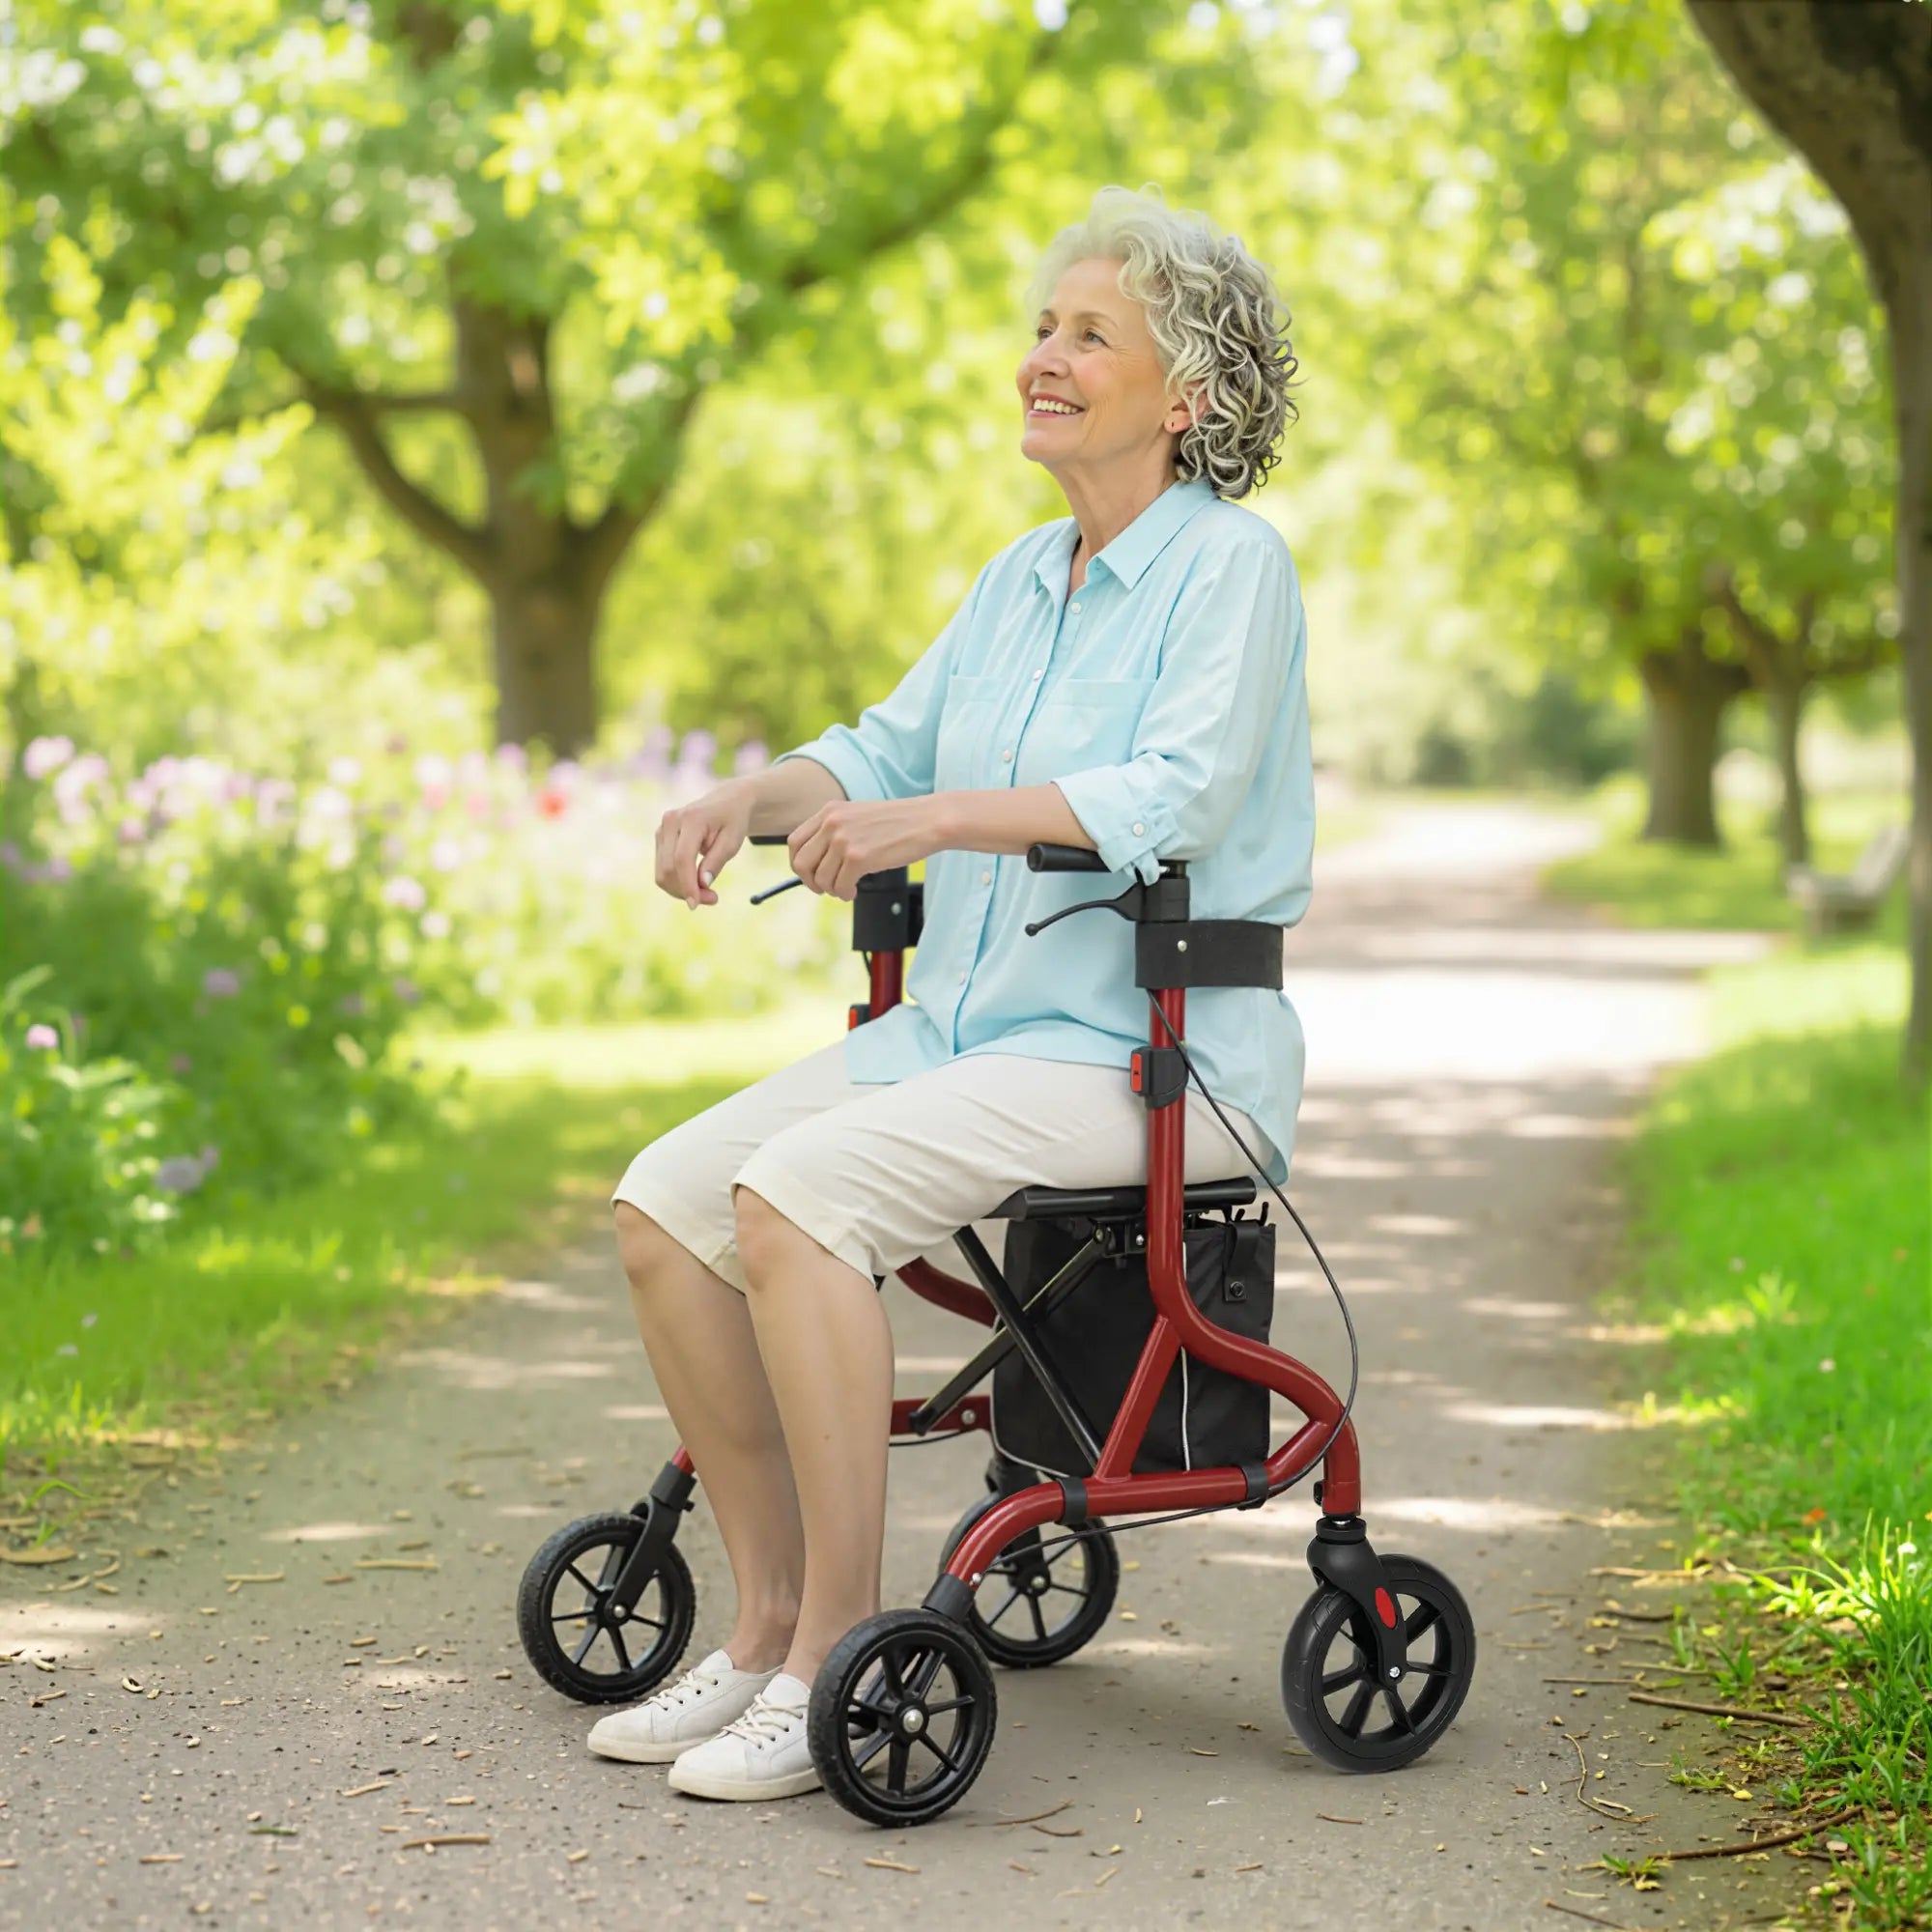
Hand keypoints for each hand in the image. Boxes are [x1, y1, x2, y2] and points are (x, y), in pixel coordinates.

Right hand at [655, 783, 753, 909]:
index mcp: (691, 819)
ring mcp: (662, 830)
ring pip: (662, 872)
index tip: (696, 905)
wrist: (726, 802)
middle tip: (713, 899)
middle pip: (669, 868)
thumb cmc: (732, 821)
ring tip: (708, 892)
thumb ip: (716, 862)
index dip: (687, 885)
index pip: (682, 859)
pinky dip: (678, 882)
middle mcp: (671, 822)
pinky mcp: (660, 838)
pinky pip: (663, 868)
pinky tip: (696, 883)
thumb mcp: (732, 841)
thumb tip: (702, 884)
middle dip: (687, 890)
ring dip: (681, 889)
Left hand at [789, 796, 944, 900]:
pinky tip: (854, 892)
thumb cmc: (899, 822)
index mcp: (830, 811)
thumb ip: (835, 831)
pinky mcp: (859, 857)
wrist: (928, 820)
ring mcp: (844, 839)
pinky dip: (844, 894)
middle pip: (801, 862)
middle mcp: (832, 823)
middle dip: (810, 882)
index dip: (798, 864)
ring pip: (821, 878)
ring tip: (846, 889)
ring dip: (832, 890)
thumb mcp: (858, 816)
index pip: (794, 842)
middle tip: (824, 889)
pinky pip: (840, 886)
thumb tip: (817, 861)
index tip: (810, 874)